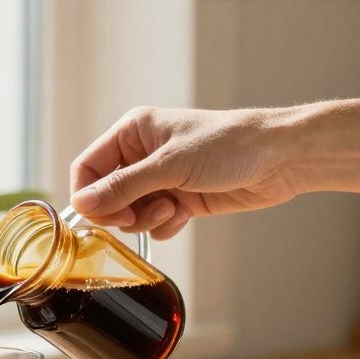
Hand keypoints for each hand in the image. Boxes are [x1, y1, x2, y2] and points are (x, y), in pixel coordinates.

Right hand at [69, 106, 302, 238]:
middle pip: (106, 195)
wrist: (279, 159)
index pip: (88, 167)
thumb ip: (122, 187)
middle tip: (136, 217)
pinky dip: (165, 225)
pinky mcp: (180, 200)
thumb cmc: (227, 145)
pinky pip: (154, 224)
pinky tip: (185, 215)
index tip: (99, 216)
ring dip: (146, 220)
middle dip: (120, 211)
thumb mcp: (169, 165)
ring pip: (130, 213)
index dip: (87, 195)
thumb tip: (80, 205)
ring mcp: (161, 179)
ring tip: (170, 210)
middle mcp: (142, 155)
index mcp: (132, 133)